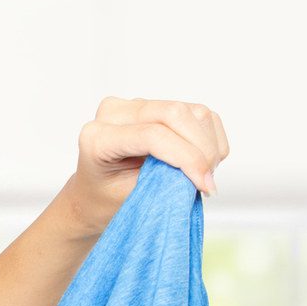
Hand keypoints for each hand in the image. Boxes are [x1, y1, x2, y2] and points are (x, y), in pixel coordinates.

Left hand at [58, 96, 230, 238]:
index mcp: (98, 137)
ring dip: (208, 145)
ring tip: (201, 175)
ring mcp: (137, 105)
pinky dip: (211, 139)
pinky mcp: (158, 105)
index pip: (152, 135)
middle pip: (175, 114)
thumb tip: (203, 174)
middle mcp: (115, 112)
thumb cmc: (106, 200)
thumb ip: (164, 183)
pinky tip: (201, 162)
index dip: (186, 158)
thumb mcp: (131, 199)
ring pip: (194, 111)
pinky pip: (200, 115)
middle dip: (202, 149)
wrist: (95, 193)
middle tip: (207, 182)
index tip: (205, 185)